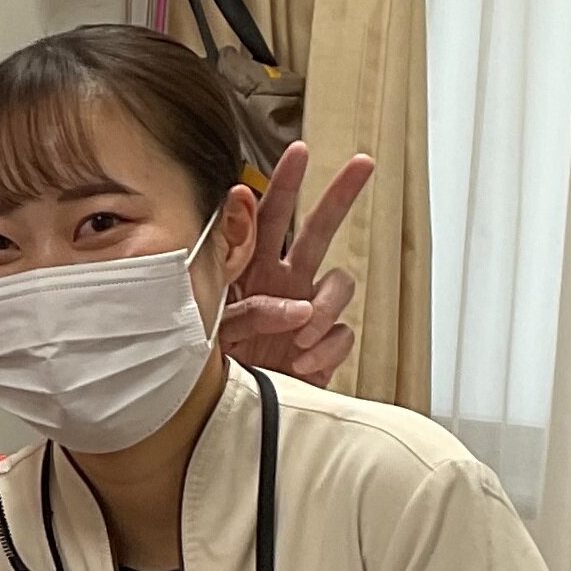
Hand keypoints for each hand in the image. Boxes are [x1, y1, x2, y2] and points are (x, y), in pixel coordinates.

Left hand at [221, 143, 370, 387]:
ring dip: (323, 307)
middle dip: (340, 194)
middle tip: (362, 163)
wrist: (221, 417)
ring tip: (297, 339)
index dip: (284, 184)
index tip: (299, 152)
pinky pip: (342, 332)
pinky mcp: (322, 346)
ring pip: (341, 280)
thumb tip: (296, 303)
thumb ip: (248, 309)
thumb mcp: (214, 330)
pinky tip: (300, 365)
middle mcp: (282, 283)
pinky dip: (324, 350)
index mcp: (249, 269)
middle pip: (318, 229)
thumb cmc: (208, 369)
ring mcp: (306, 312)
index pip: (268, 218)